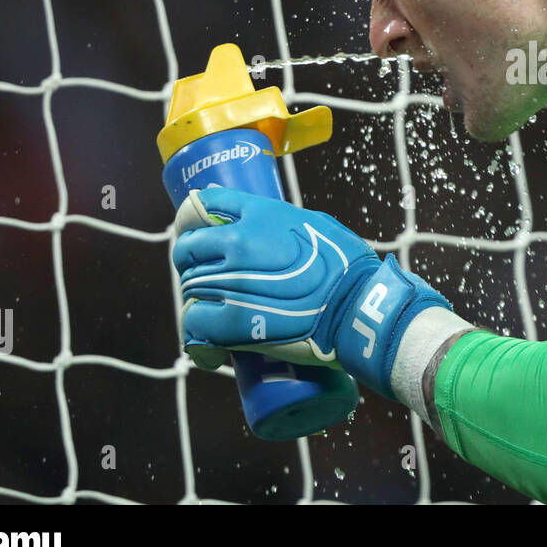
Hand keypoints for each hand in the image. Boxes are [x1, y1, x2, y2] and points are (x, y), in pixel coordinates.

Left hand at [172, 187, 451, 399]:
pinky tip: (207, 344)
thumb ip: (282, 221)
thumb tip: (262, 223)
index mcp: (260, 215)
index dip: (194, 218)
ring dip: (196, 298)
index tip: (195, 230)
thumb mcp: (315, 223)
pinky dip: (196, 335)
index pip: (205, 203)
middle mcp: (238, 242)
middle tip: (203, 277)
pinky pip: (193, 324)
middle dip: (190, 262)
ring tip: (212, 312)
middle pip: (188, 247)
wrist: (358, 307)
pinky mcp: (231, 321)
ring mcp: (231, 282)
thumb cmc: (348, 266)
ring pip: (188, 287)